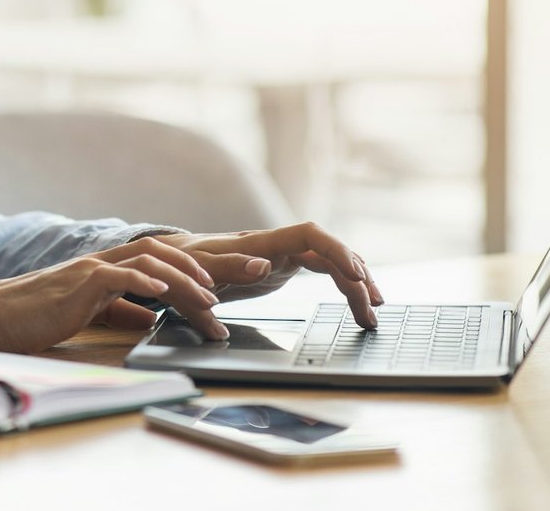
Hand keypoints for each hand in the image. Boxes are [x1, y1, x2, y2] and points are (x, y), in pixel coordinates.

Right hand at [0, 235, 228, 353]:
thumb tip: (151, 318)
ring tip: (209, 298)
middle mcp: (102, 261)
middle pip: (164, 251)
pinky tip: (165, 293)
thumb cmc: (33, 318)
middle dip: (203, 267)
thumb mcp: (86, 314)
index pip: (158, 260)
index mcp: (105, 269)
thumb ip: (119, 310)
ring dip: (185, 278)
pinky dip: (147, 281)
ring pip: (150, 260)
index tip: (219, 292)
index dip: (191, 271)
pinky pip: (120, 275)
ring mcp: (91, 269)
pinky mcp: (80, 282)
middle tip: (234, 286)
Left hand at [151, 222, 383, 328]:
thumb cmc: (185, 264)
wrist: (176, 261)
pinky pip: (323, 272)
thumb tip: (263, 265)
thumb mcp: (200, 269)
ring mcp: (284, 254)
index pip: (309, 235)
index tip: (357, 275)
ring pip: (331, 263)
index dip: (336, 250)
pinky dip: (342, 288)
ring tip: (372, 314)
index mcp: (262, 242)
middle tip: (374, 306)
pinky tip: (356, 306)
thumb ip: (229, 267)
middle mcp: (278, 244)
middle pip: (329, 251)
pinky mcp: (284, 267)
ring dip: (355, 285)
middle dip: (355, 276)